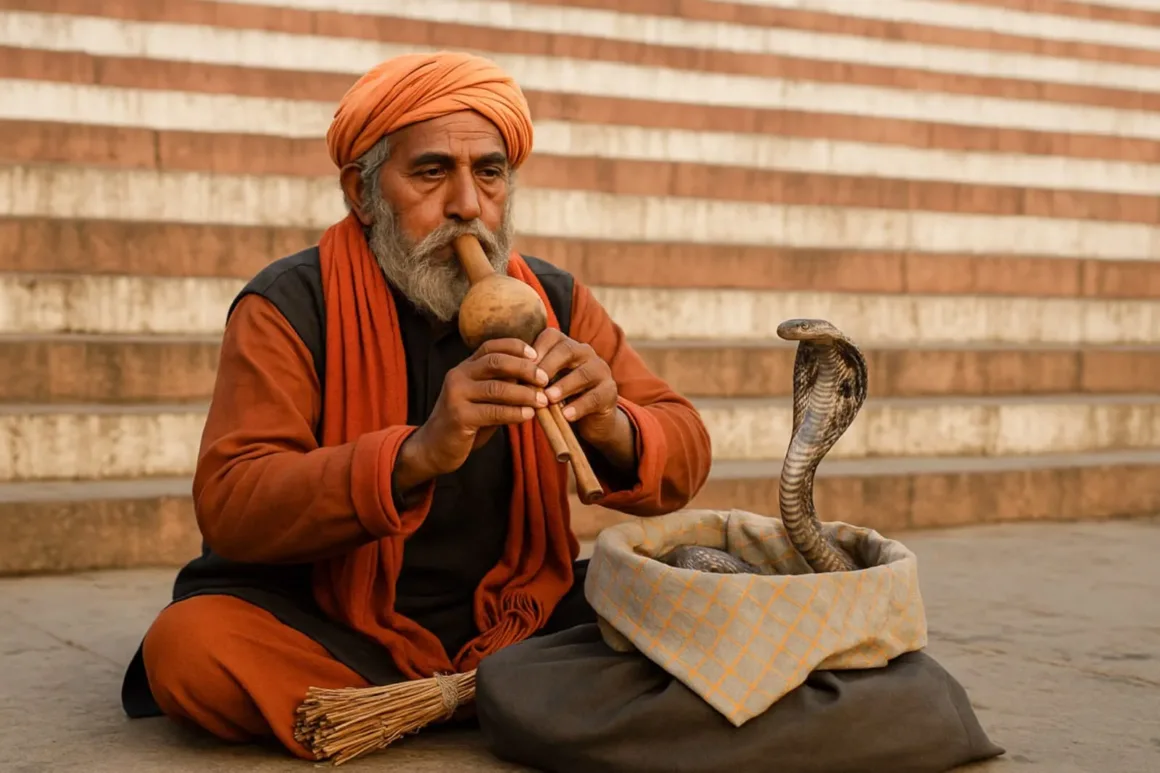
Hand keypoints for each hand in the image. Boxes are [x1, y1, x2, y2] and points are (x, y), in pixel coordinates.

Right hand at [406, 338, 548, 478]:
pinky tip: (528, 415)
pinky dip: (514, 413)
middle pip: (496, 362)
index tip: (536, 354)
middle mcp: (458, 376)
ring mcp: (456, 395)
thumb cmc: (465, 423)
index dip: (514, 347)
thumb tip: (534, 380)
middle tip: (545, 379)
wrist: (434, 448)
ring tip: (542, 400)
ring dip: (524, 393)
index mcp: (464, 368)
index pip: (491, 347)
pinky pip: (493, 412)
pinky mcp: (459, 416)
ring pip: (496, 388)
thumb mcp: (482, 399)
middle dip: (524, 369)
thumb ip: (501, 386)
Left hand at [531, 328, 621, 446]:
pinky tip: (566, 415)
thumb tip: (506, 375)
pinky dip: (579, 406)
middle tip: (534, 382)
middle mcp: (586, 353)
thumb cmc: (561, 398)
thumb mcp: (546, 384)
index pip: (552, 337)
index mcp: (567, 346)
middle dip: (549, 365)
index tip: (522, 366)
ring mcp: (601, 371)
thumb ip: (531, 376)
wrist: (591, 419)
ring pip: (584, 373)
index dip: (537, 349)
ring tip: (548, 398)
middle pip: (568, 350)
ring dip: (564, 386)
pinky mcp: (610, 391)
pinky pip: (596, 396)